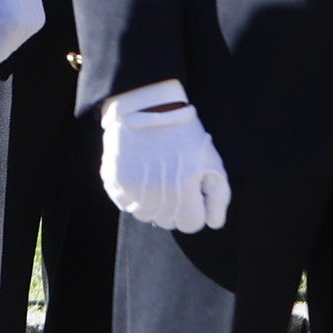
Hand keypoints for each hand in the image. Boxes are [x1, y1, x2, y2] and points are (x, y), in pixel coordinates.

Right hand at [99, 85, 230, 232]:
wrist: (147, 107)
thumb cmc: (185, 136)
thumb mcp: (213, 161)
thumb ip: (218, 197)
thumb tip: (213, 223)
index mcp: (184, 189)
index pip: (190, 225)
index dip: (194, 212)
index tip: (191, 196)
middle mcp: (157, 193)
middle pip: (167, 222)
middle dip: (174, 208)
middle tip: (174, 183)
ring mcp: (132, 187)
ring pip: (145, 215)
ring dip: (153, 204)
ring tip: (156, 180)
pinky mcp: (114, 180)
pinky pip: (124, 204)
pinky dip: (132, 196)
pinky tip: (139, 177)